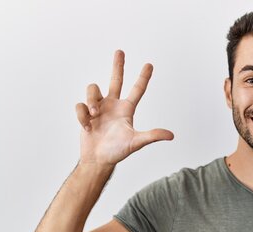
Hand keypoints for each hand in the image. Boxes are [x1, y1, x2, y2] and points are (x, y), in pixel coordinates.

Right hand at [75, 49, 173, 165]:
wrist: (98, 160)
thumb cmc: (117, 152)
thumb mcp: (136, 142)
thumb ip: (151, 136)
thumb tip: (171, 135)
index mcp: (126, 110)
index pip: (137, 90)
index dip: (143, 77)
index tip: (149, 64)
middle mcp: (113, 105)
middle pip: (116, 80)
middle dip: (117, 66)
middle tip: (120, 51)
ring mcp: (98, 108)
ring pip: (93, 89)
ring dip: (91, 100)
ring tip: (94, 116)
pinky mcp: (85, 114)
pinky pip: (80, 106)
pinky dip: (82, 115)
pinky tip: (87, 127)